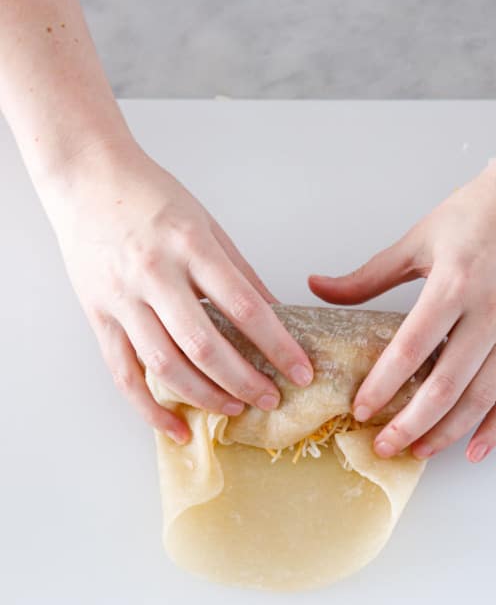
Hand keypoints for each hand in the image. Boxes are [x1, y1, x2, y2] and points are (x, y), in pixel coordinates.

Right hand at [40, 138, 313, 443]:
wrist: (86, 177)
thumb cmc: (150, 196)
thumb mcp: (207, 224)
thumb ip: (240, 273)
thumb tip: (276, 316)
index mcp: (191, 246)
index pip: (245, 308)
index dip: (277, 347)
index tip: (300, 372)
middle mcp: (154, 274)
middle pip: (206, 346)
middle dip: (245, 380)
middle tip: (271, 398)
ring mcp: (122, 298)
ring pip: (166, 365)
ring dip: (206, 396)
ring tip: (235, 407)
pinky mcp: (99, 316)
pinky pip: (124, 374)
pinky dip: (150, 408)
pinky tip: (177, 427)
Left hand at [309, 144, 495, 462]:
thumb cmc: (483, 209)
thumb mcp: (420, 238)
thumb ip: (369, 275)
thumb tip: (318, 287)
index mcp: (454, 284)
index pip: (410, 350)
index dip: (382, 386)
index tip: (361, 410)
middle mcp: (490, 312)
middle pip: (446, 386)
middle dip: (410, 424)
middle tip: (383, 445)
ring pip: (481, 398)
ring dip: (446, 432)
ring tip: (417, 451)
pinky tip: (473, 450)